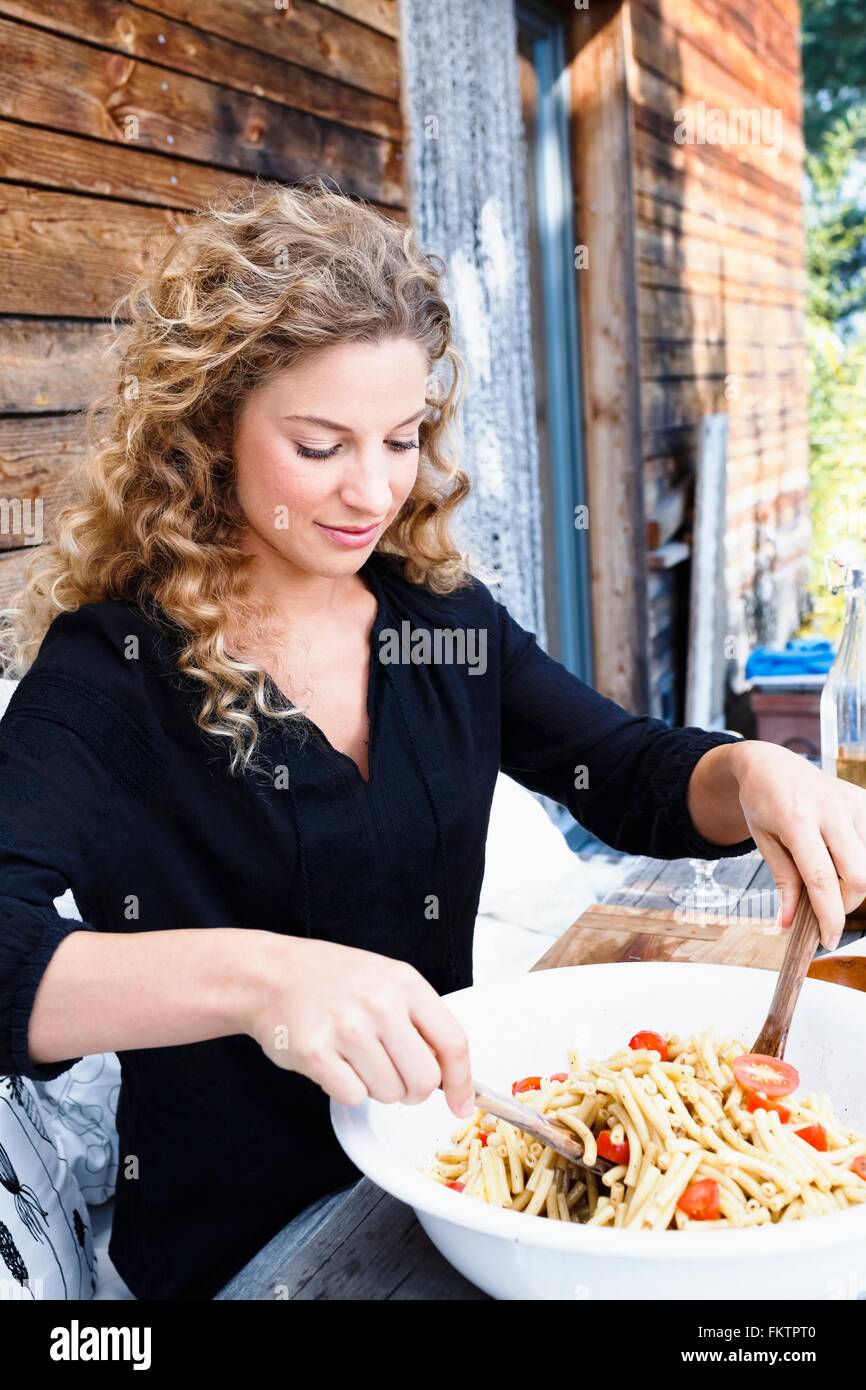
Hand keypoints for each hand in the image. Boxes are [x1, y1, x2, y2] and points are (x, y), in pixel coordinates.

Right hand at [244, 935, 474, 1117]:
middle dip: (414, 1091)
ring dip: (377, 1088)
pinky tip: (335, 1063)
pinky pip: (353, 1096)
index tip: (462, 1104)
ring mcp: (346, 1028)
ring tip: (357, 1059)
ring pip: (389, 1094)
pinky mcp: (315, 1052)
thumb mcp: (387, 981)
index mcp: (405, 984)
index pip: (452, 1042)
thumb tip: (450, 1074)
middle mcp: (379, 1004)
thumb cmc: (333, 980)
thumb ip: (420, 1020)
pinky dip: (347, 1089)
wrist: (272, 974)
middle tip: (396, 1076)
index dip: (463, 1081)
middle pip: (424, 1080)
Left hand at [730, 741, 865, 949]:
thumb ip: (783, 881)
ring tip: (825, 874)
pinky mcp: (863, 800)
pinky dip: (857, 862)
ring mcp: (852, 802)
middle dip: (846, 903)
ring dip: (851, 882)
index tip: (828, 939)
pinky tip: (837, 856)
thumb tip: (790, 924)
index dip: (829, 915)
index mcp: (797, 819)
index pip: (821, 878)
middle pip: (858, 875)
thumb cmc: (763, 802)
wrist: (770, 764)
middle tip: (826, 909)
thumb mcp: (763, 841)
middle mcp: (830, 808)